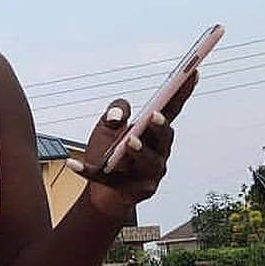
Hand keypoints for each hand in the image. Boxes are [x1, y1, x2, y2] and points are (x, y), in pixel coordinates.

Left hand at [68, 74, 196, 214]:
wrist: (100, 193)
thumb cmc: (107, 154)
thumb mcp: (106, 126)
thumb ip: (114, 112)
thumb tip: (116, 118)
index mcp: (154, 133)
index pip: (172, 110)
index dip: (182, 92)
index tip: (192, 72)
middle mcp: (158, 153)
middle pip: (164, 139)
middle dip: (160, 127)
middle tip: (154, 116)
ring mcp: (148, 174)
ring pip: (147, 162)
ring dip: (139, 151)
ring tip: (129, 143)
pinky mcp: (132, 191)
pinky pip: (109, 179)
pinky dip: (88, 171)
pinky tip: (72, 163)